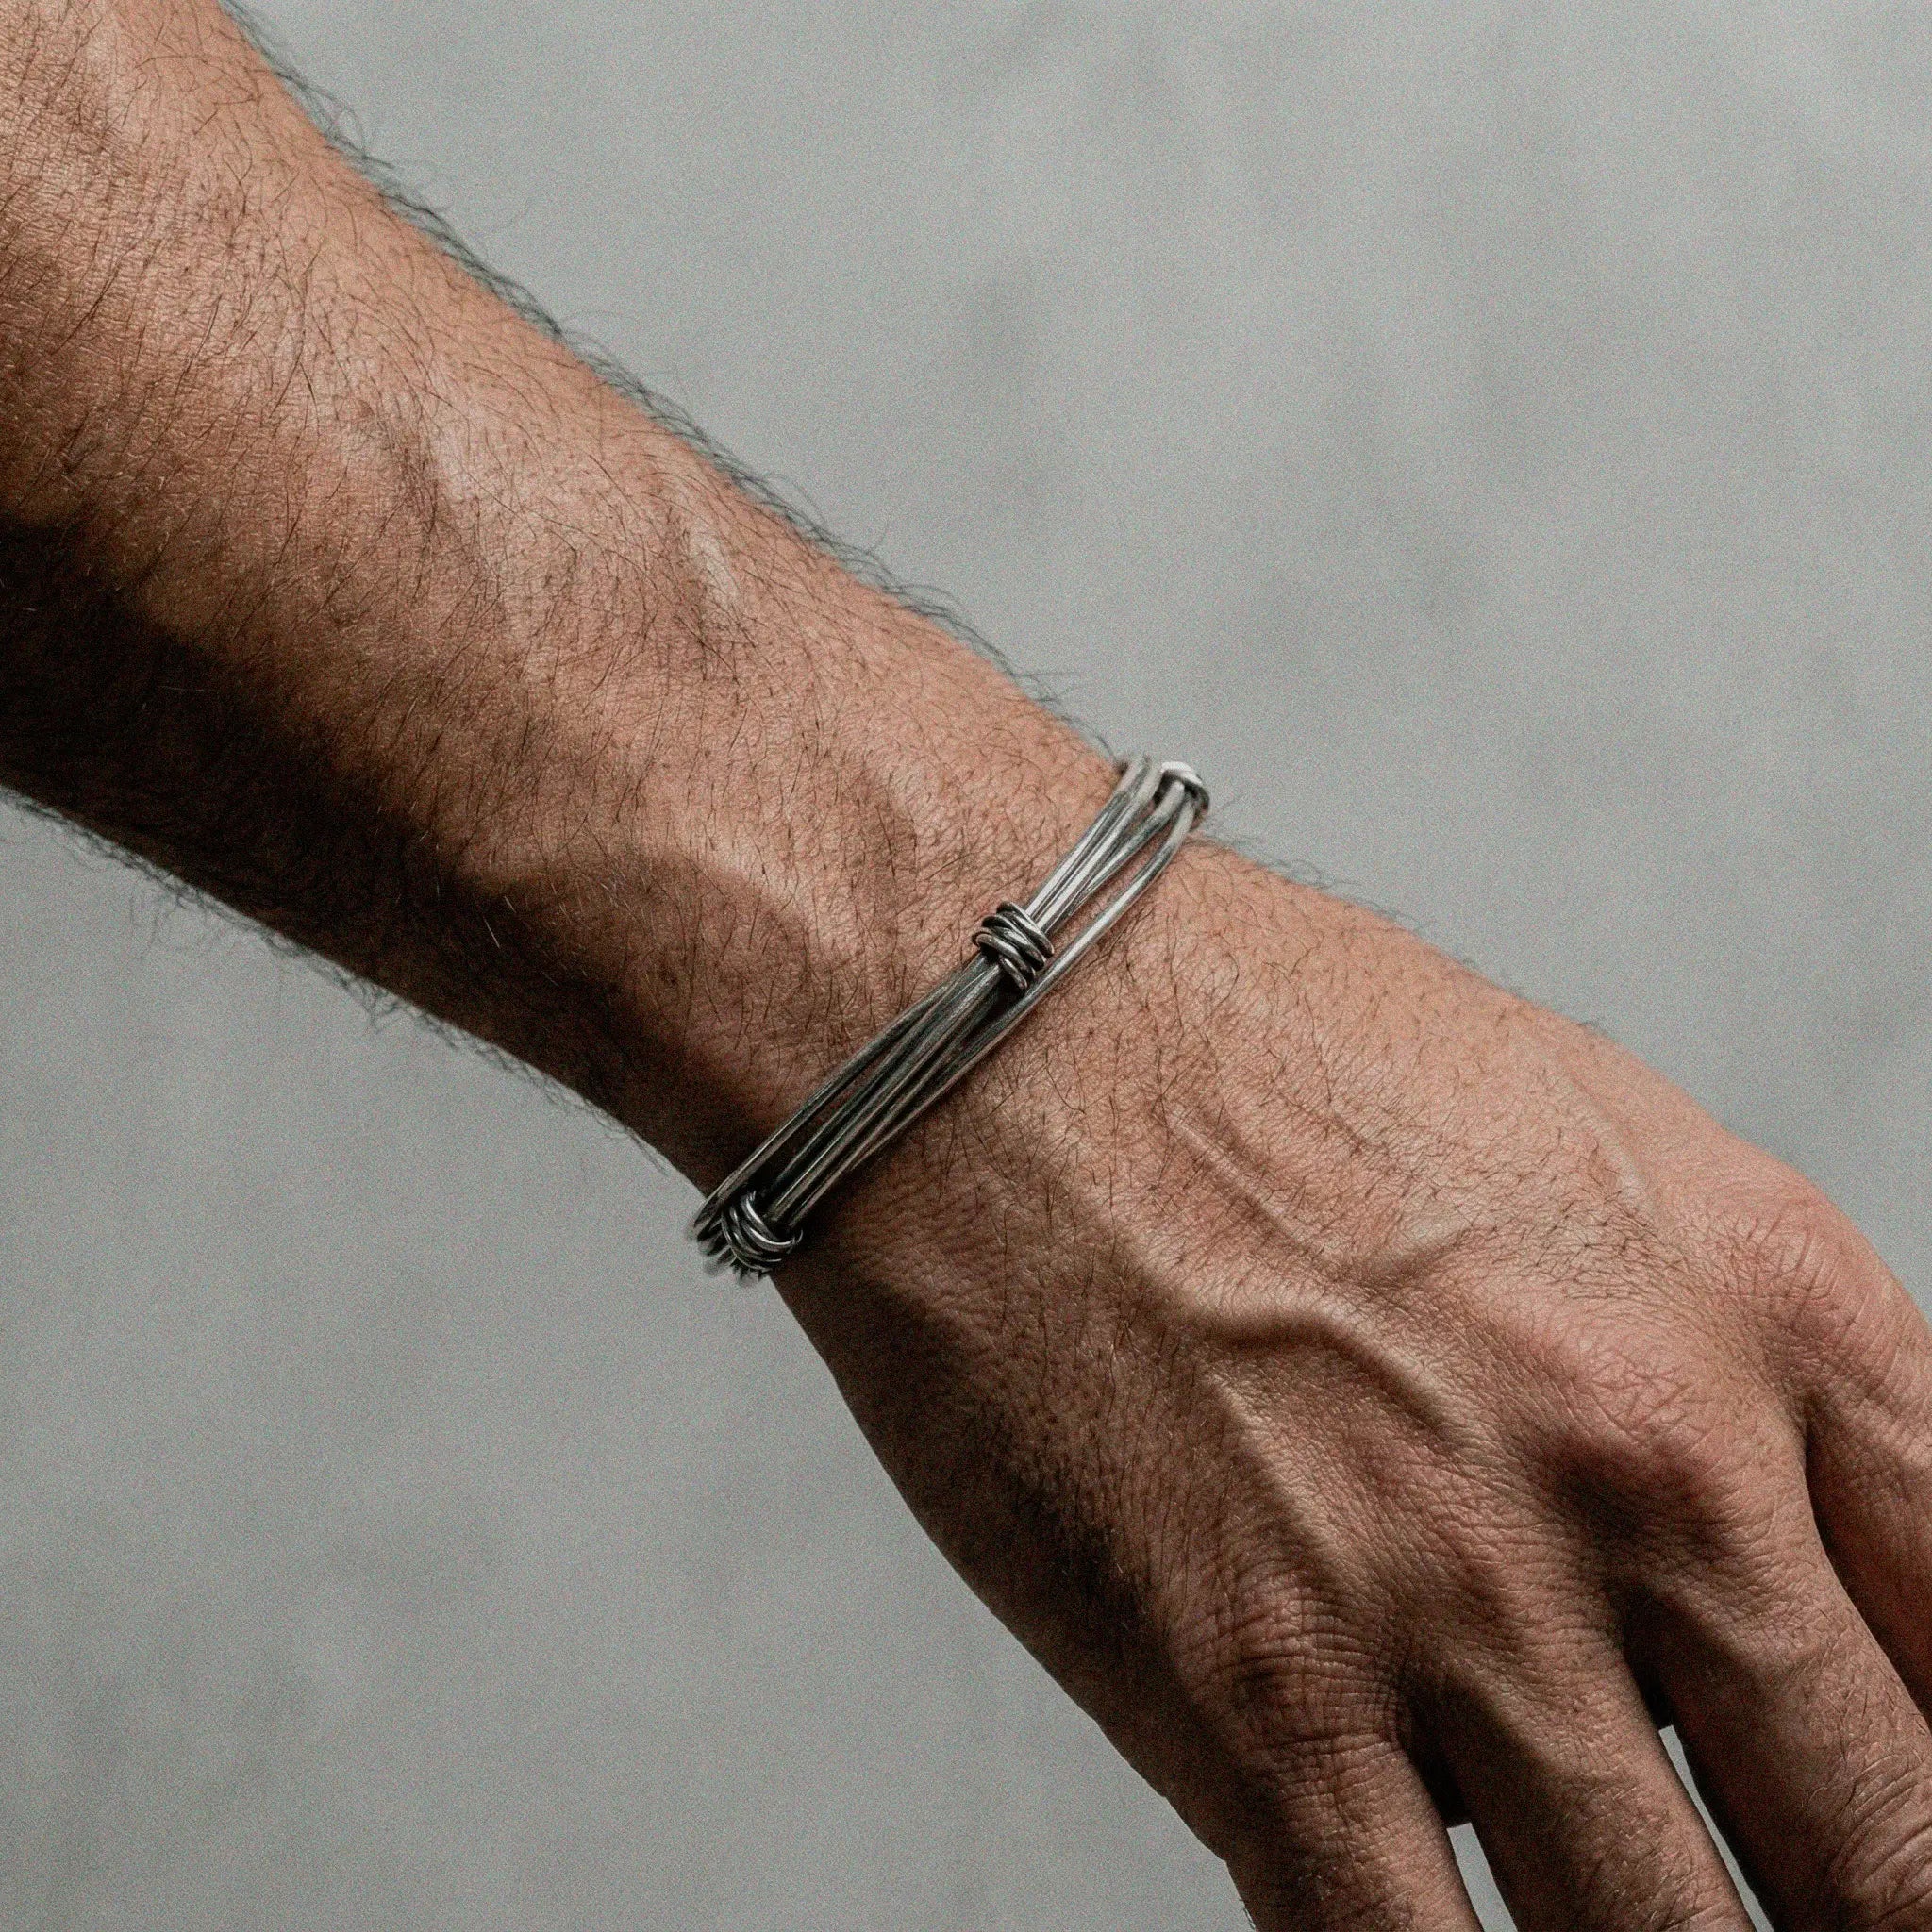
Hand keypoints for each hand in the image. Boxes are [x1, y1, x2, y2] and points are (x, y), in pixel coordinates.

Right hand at [784, 838, 1931, 1928]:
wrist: (997, 1031)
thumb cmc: (1259, 1056)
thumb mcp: (1589, 1152)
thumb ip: (1735, 1386)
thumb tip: (1770, 1624)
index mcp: (1772, 1304)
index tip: (1899, 1834)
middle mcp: (1658, 1459)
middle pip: (1898, 1856)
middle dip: (1860, 1913)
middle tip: (1799, 1904)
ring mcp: (1461, 1590)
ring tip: (1626, 1925)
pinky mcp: (1260, 1695)